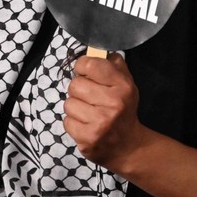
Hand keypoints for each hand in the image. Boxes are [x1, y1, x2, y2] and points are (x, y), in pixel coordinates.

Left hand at [63, 53, 147, 171]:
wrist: (129, 146)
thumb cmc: (123, 109)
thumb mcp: (126, 83)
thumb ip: (113, 64)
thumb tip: (96, 50)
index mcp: (122, 86)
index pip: (89, 64)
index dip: (82, 67)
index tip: (86, 73)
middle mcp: (112, 104)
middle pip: (74, 84)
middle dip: (79, 90)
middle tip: (90, 98)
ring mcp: (99, 123)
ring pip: (68, 104)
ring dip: (75, 108)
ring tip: (89, 113)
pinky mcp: (87, 139)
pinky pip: (66, 121)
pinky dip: (73, 123)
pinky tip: (86, 125)